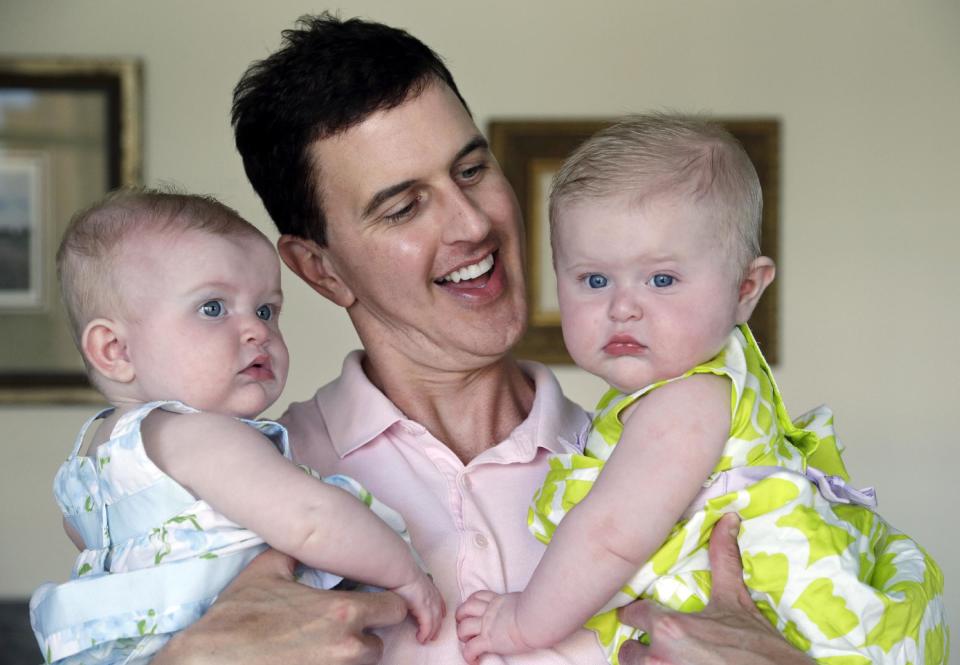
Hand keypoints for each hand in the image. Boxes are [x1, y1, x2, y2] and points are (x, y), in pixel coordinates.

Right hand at [153, 548, 406, 664]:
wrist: (210, 658)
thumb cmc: (238, 615)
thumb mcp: (268, 569)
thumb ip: (297, 553)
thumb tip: (303, 540)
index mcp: (343, 612)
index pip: (396, 608)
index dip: (386, 604)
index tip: (371, 601)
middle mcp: (348, 647)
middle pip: (379, 642)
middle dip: (365, 634)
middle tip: (340, 627)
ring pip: (362, 664)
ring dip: (349, 655)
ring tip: (322, 644)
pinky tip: (311, 658)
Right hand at [392, 572, 445, 642]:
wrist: (402, 572)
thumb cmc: (402, 575)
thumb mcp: (412, 580)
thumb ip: (414, 586)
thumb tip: (408, 588)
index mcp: (430, 588)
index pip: (439, 601)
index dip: (441, 610)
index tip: (442, 616)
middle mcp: (433, 596)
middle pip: (438, 614)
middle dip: (437, 626)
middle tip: (434, 636)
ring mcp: (430, 603)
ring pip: (435, 622)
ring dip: (431, 632)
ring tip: (426, 640)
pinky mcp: (424, 610)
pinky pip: (427, 626)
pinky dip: (425, 633)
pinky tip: (421, 638)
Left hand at [455, 591, 531, 663]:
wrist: (534, 619)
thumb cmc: (536, 609)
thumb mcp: (523, 600)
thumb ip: (517, 602)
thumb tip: (525, 603)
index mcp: (498, 601)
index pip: (478, 596)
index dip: (471, 601)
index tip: (471, 607)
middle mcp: (489, 612)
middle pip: (465, 609)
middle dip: (460, 616)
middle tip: (462, 622)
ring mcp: (487, 626)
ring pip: (464, 627)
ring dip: (462, 634)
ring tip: (465, 640)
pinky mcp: (488, 641)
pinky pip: (471, 648)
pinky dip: (469, 655)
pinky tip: (473, 660)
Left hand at [617, 514, 814, 664]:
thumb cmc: (760, 647)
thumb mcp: (737, 602)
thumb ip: (724, 560)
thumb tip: (727, 518)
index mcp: (670, 629)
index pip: (632, 616)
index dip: (637, 615)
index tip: (643, 616)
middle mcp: (659, 659)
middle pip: (627, 653)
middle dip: (641, 649)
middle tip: (659, 647)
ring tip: (671, 661)